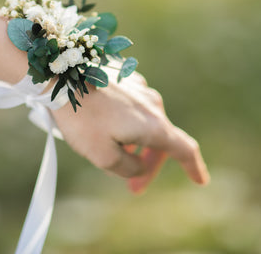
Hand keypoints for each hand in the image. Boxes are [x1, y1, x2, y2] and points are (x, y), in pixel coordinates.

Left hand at [51, 69, 209, 192]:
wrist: (60, 74)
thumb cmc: (80, 117)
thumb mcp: (103, 156)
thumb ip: (128, 168)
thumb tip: (138, 165)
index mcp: (153, 125)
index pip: (184, 149)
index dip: (194, 167)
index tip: (201, 180)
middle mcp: (152, 104)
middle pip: (161, 140)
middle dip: (148, 165)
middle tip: (133, 187)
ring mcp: (138, 88)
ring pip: (144, 123)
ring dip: (135, 144)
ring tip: (112, 154)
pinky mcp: (123, 77)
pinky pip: (131, 107)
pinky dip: (125, 123)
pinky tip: (103, 127)